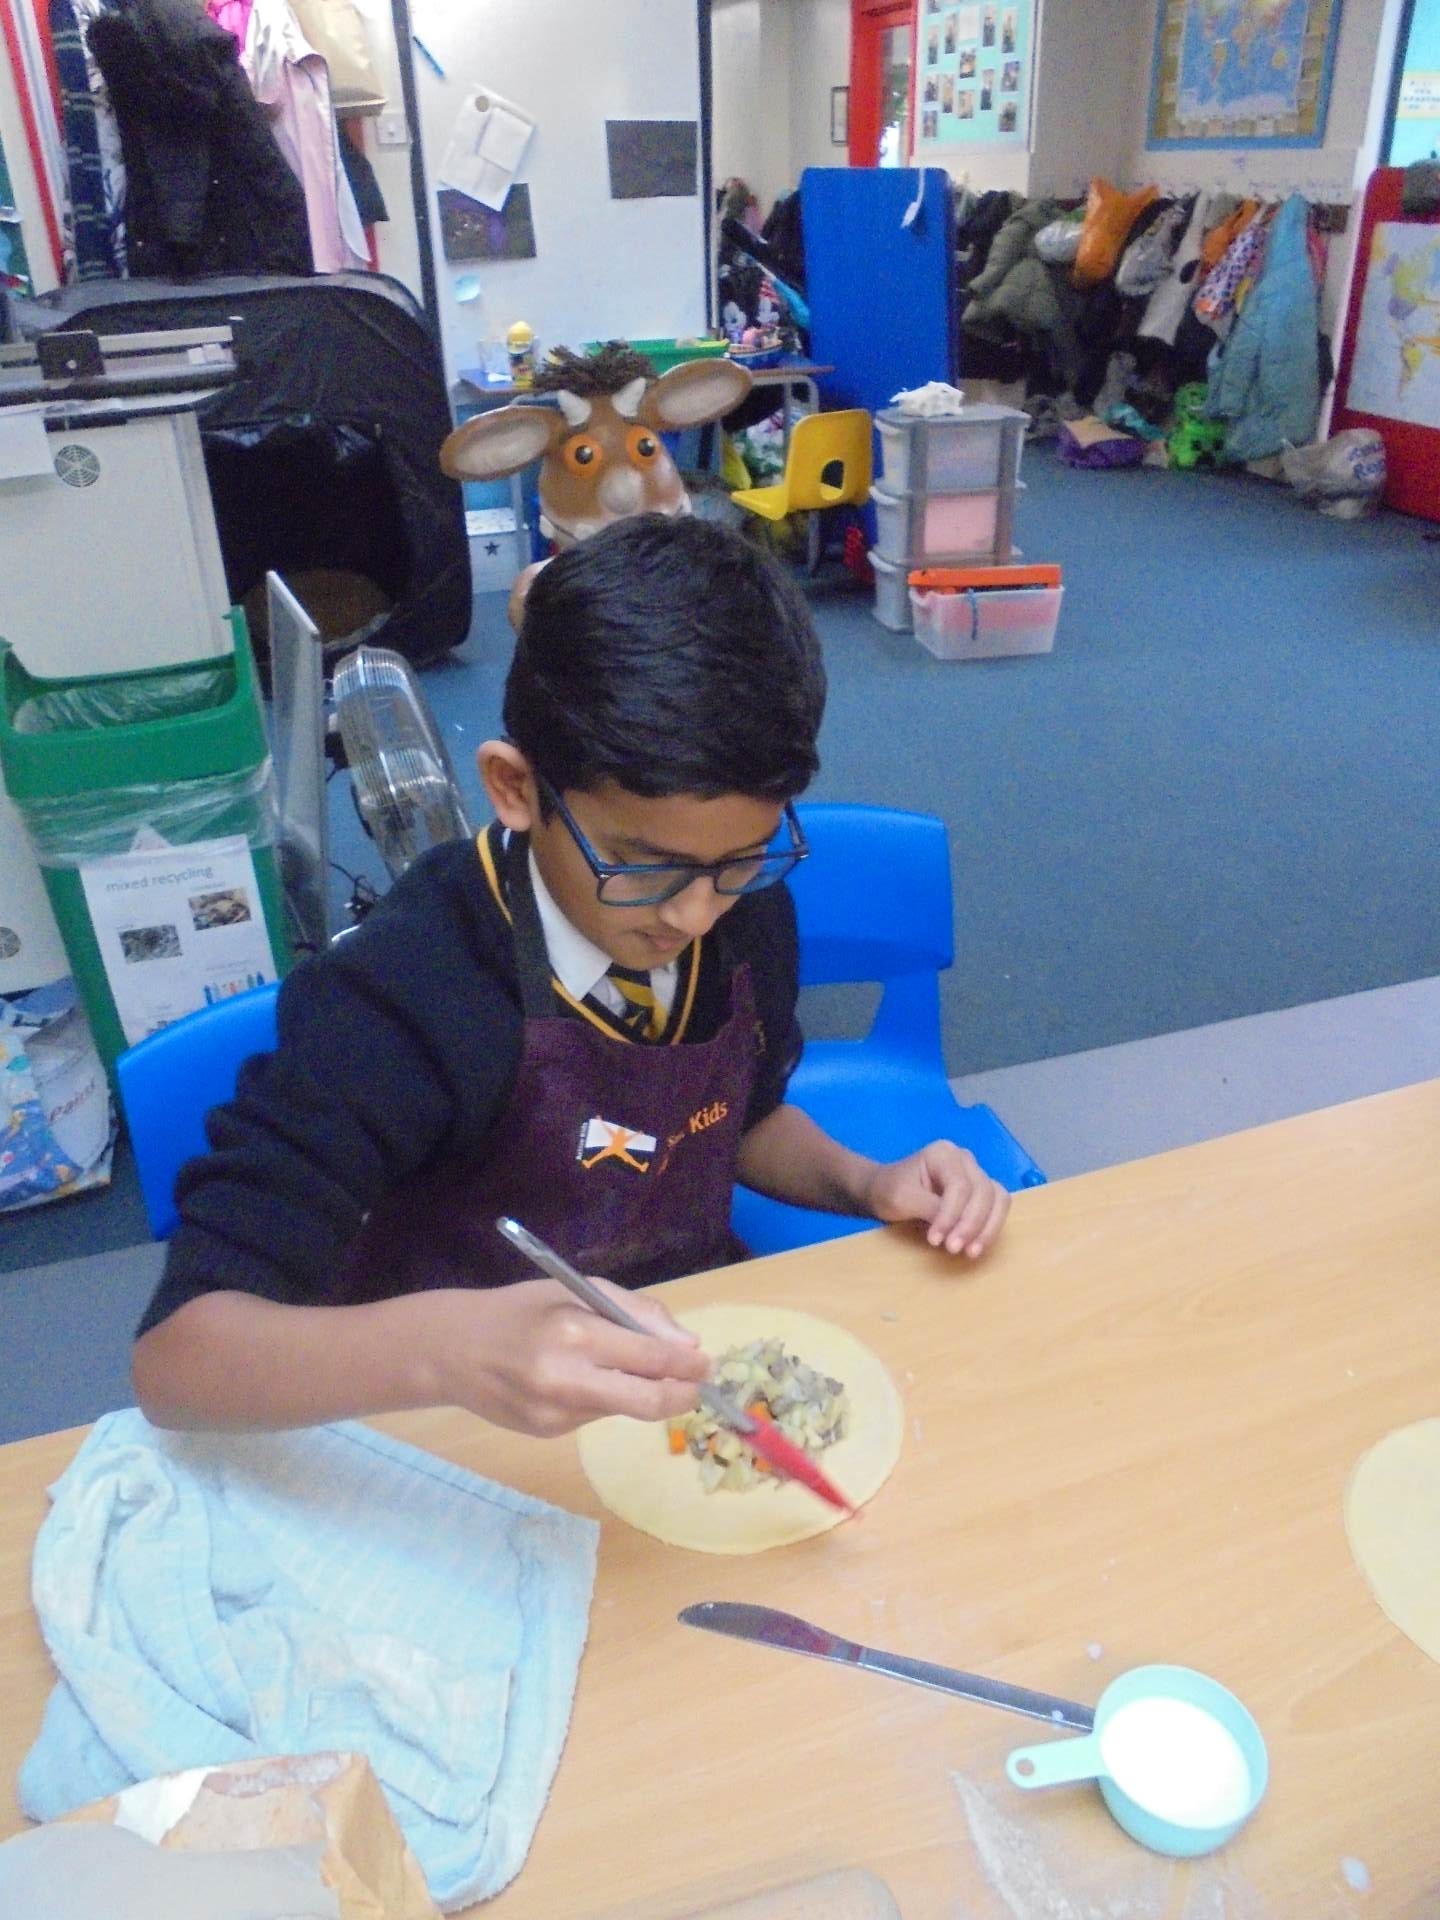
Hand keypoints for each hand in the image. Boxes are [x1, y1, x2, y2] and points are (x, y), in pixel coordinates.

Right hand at [422, 1277, 710, 1436]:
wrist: (452, 1350)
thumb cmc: (521, 1309)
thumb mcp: (576, 1291)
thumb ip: (634, 1312)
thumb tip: (686, 1345)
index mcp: (574, 1333)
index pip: (650, 1357)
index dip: (687, 1365)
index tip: (706, 1363)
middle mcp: (566, 1379)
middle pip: (647, 1403)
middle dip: (681, 1396)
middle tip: (695, 1387)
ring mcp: (555, 1414)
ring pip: (623, 1409)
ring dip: (636, 1392)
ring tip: (617, 1367)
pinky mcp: (546, 1433)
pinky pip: (594, 1416)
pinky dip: (601, 1398)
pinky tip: (575, 1381)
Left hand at [862, 1141, 1009, 1258]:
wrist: (883, 1190)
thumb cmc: (889, 1190)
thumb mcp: (901, 1199)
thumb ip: (928, 1208)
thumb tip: (953, 1227)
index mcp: (943, 1154)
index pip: (959, 1185)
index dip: (951, 1215)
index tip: (935, 1241)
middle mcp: (965, 1160)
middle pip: (983, 1191)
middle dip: (971, 1224)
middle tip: (954, 1249)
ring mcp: (975, 1174)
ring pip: (998, 1199)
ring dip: (988, 1228)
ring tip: (971, 1252)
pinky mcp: (980, 1192)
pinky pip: (997, 1207)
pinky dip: (991, 1227)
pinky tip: (976, 1246)